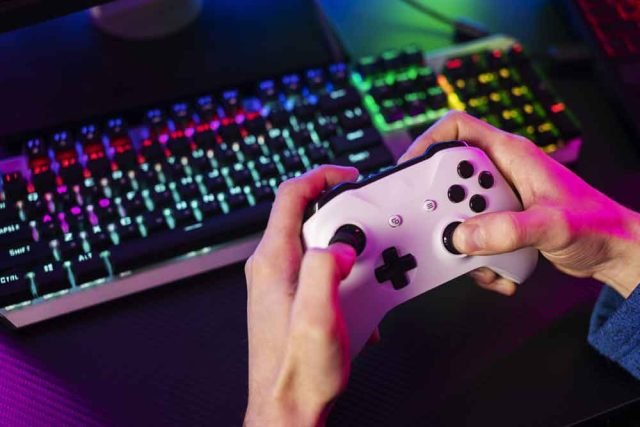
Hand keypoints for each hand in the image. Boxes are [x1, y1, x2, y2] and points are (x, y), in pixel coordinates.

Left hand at [244, 165, 359, 426]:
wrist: (288, 409)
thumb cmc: (299, 372)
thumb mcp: (318, 318)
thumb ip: (326, 269)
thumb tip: (341, 244)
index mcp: (273, 262)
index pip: (291, 195)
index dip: (321, 177)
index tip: (348, 177)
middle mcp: (272, 267)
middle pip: (309, 218)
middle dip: (346, 220)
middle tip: (371, 234)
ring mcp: (280, 283)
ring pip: (319, 246)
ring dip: (351, 255)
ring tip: (371, 277)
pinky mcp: (292, 298)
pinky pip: (321, 271)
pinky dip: (346, 278)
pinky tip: (360, 305)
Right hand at [399, 111, 639, 297]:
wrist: (615, 253)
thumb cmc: (598, 225)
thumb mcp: (553, 225)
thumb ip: (508, 230)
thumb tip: (463, 235)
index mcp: (511, 155)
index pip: (458, 128)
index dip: (428, 141)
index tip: (410, 168)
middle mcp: (500, 174)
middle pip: (448, 179)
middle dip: (443, 210)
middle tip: (447, 229)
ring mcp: (498, 200)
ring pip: (456, 215)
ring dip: (462, 244)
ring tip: (485, 260)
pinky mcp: (499, 224)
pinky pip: (471, 238)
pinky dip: (477, 260)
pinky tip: (500, 270)